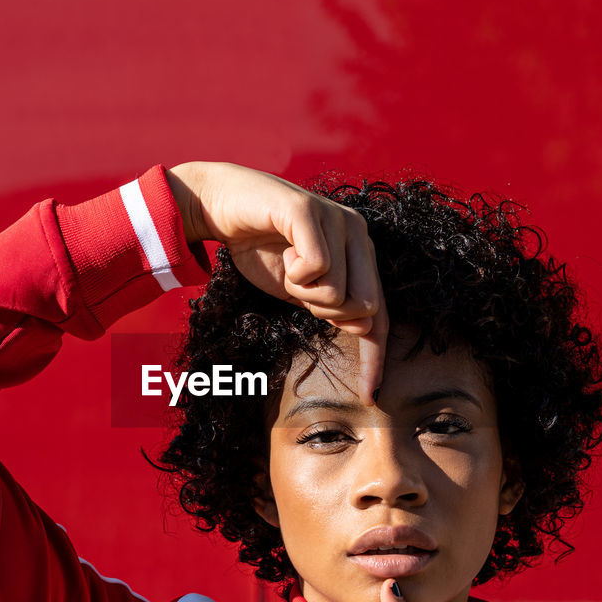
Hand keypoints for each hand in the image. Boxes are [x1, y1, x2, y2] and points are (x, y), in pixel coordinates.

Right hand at [166, 161, 386, 403]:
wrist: (221, 206)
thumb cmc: (261, 248)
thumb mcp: (300, 290)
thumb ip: (331, 307)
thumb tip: (362, 326)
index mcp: (360, 252)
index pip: (380, 313)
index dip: (376, 355)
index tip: (370, 395)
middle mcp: (358, 231)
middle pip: (365, 305)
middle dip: (327, 312)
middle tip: (299, 289)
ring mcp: (338, 218)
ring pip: (338, 291)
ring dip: (304, 291)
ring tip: (289, 265)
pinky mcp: (310, 211)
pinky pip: (317, 267)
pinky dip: (294, 274)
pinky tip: (285, 252)